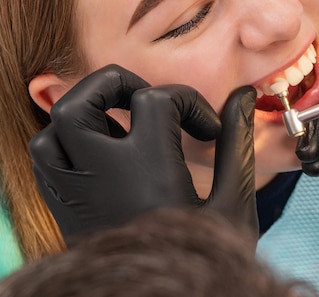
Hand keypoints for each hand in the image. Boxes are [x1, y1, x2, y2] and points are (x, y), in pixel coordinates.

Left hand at [30, 64, 257, 242]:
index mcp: (147, 169)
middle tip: (149, 100)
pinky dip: (70, 140)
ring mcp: (76, 192)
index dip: (188, 103)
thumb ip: (237, 146)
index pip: (155, 100)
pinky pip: (47, 157)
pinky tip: (105, 152)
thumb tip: (243, 96)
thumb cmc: (201, 260)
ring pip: (53, 128)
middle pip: (81, 100)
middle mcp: (100, 174)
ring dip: (87, 112)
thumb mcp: (232, 204)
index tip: (207, 132)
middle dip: (116, 85)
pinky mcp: (64, 208)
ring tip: (124, 122)